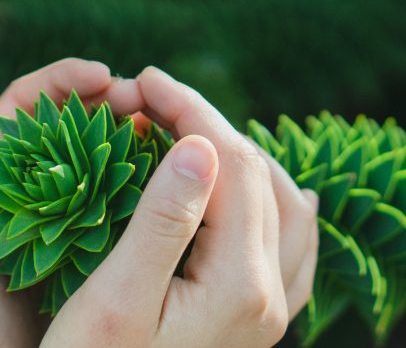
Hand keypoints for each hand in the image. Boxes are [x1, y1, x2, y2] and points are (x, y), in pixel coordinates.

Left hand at [0, 58, 145, 346]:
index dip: (63, 84)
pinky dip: (146, 188)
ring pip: (101, 167)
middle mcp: (27, 200)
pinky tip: (171, 180)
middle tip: (147, 100)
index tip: (103, 77)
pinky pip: (122, 213)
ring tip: (165, 128)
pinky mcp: (94, 263)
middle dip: (109, 104)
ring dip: (133, 139)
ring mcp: (64, 230)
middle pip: (71, 131)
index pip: (25, 113)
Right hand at [41, 67, 318, 346]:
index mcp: (240, 285)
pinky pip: (291, 244)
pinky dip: (268, 201)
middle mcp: (271, 295)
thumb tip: (199, 145)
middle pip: (260, 177)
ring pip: (283, 205)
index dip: (190, 112)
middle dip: (208, 125)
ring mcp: (273, 311)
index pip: (230, 167)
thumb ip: (162, 222)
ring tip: (184, 134)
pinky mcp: (259, 322)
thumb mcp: (115, 301)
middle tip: (149, 99)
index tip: (142, 83)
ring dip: (238, 158)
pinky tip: (252, 193)